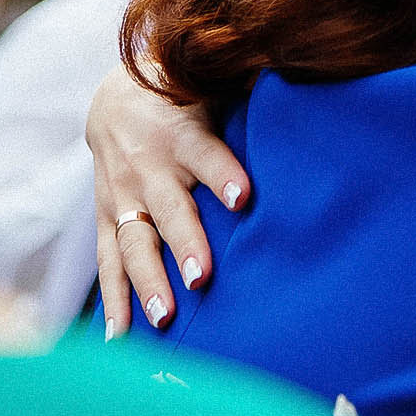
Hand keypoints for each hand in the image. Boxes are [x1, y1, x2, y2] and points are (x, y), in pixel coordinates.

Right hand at [86, 62, 247, 335]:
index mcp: (182, 132)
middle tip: (202, 278)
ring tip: (164, 318)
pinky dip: (113, 301)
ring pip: (135, 243)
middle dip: (184, 244)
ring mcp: (124, 197)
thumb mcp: (213, 86)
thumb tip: (307, 76)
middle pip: (170, 210)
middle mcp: (149, 167)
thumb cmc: (185, 95)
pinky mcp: (108, 218)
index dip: (223, 174)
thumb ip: (252, 92)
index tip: (243, 196)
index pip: (206, 153)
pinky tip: (119, 339)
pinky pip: (108, 262)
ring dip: (148, 282)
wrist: (114, 98)